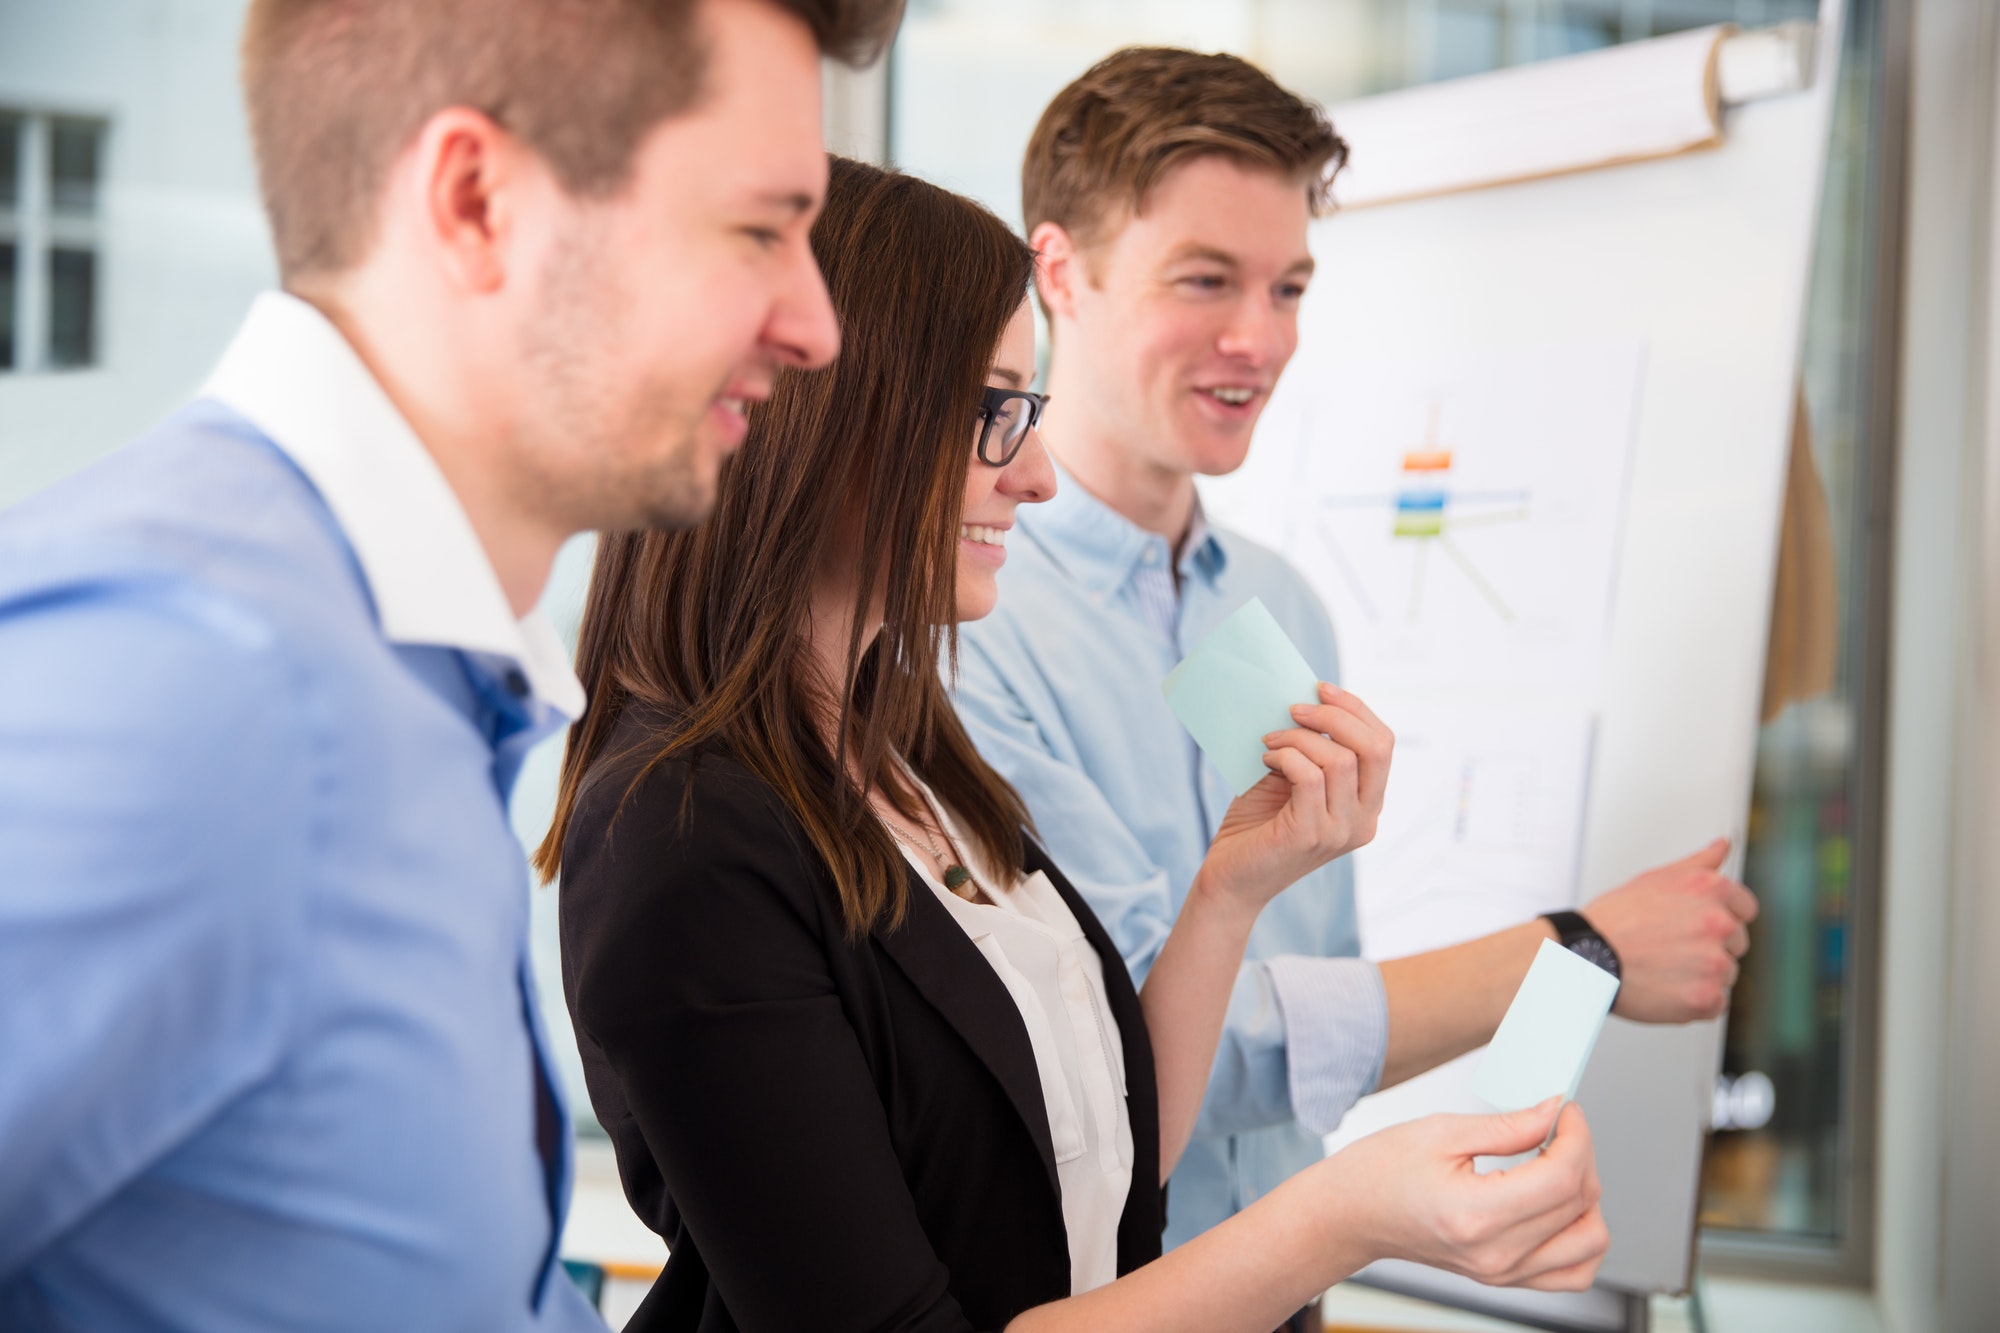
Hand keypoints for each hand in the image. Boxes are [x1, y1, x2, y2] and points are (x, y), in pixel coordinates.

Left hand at [1195, 684, 1392, 914]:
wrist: (1231, 877)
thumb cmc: (1258, 825)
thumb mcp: (1292, 779)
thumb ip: (1310, 750)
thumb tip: (1307, 699)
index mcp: (1367, 805)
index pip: (1383, 745)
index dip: (1356, 709)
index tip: (1321, 688)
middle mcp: (1364, 821)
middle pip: (1375, 749)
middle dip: (1335, 716)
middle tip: (1294, 708)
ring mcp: (1340, 831)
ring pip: (1340, 760)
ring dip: (1300, 738)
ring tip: (1270, 741)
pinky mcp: (1310, 835)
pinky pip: (1309, 777)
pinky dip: (1286, 757)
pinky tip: (1266, 759)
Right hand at [1334, 1100, 1607, 1291]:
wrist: (1354, 1214)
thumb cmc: (1382, 1172)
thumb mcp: (1442, 1131)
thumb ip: (1508, 1126)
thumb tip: (1553, 1113)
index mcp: (1476, 1215)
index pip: (1561, 1178)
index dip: (1576, 1135)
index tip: (1565, 1110)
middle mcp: (1495, 1254)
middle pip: (1579, 1204)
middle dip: (1580, 1153)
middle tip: (1556, 1126)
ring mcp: (1503, 1273)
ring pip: (1590, 1241)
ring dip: (1587, 1198)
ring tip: (1558, 1166)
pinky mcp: (1507, 1278)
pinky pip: (1575, 1270)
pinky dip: (1581, 1236)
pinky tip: (1560, 1206)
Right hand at [1584, 838, 1756, 1021]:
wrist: (1583, 957)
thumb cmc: (1615, 919)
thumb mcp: (1656, 879)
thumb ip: (1699, 863)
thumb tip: (1723, 845)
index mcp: (1711, 889)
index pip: (1745, 909)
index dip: (1719, 918)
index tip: (1693, 926)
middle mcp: (1719, 923)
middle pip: (1737, 944)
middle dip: (1710, 947)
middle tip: (1669, 947)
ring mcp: (1714, 962)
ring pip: (1726, 974)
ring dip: (1702, 975)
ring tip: (1663, 968)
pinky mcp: (1705, 997)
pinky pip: (1716, 1003)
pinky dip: (1695, 1001)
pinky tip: (1666, 987)